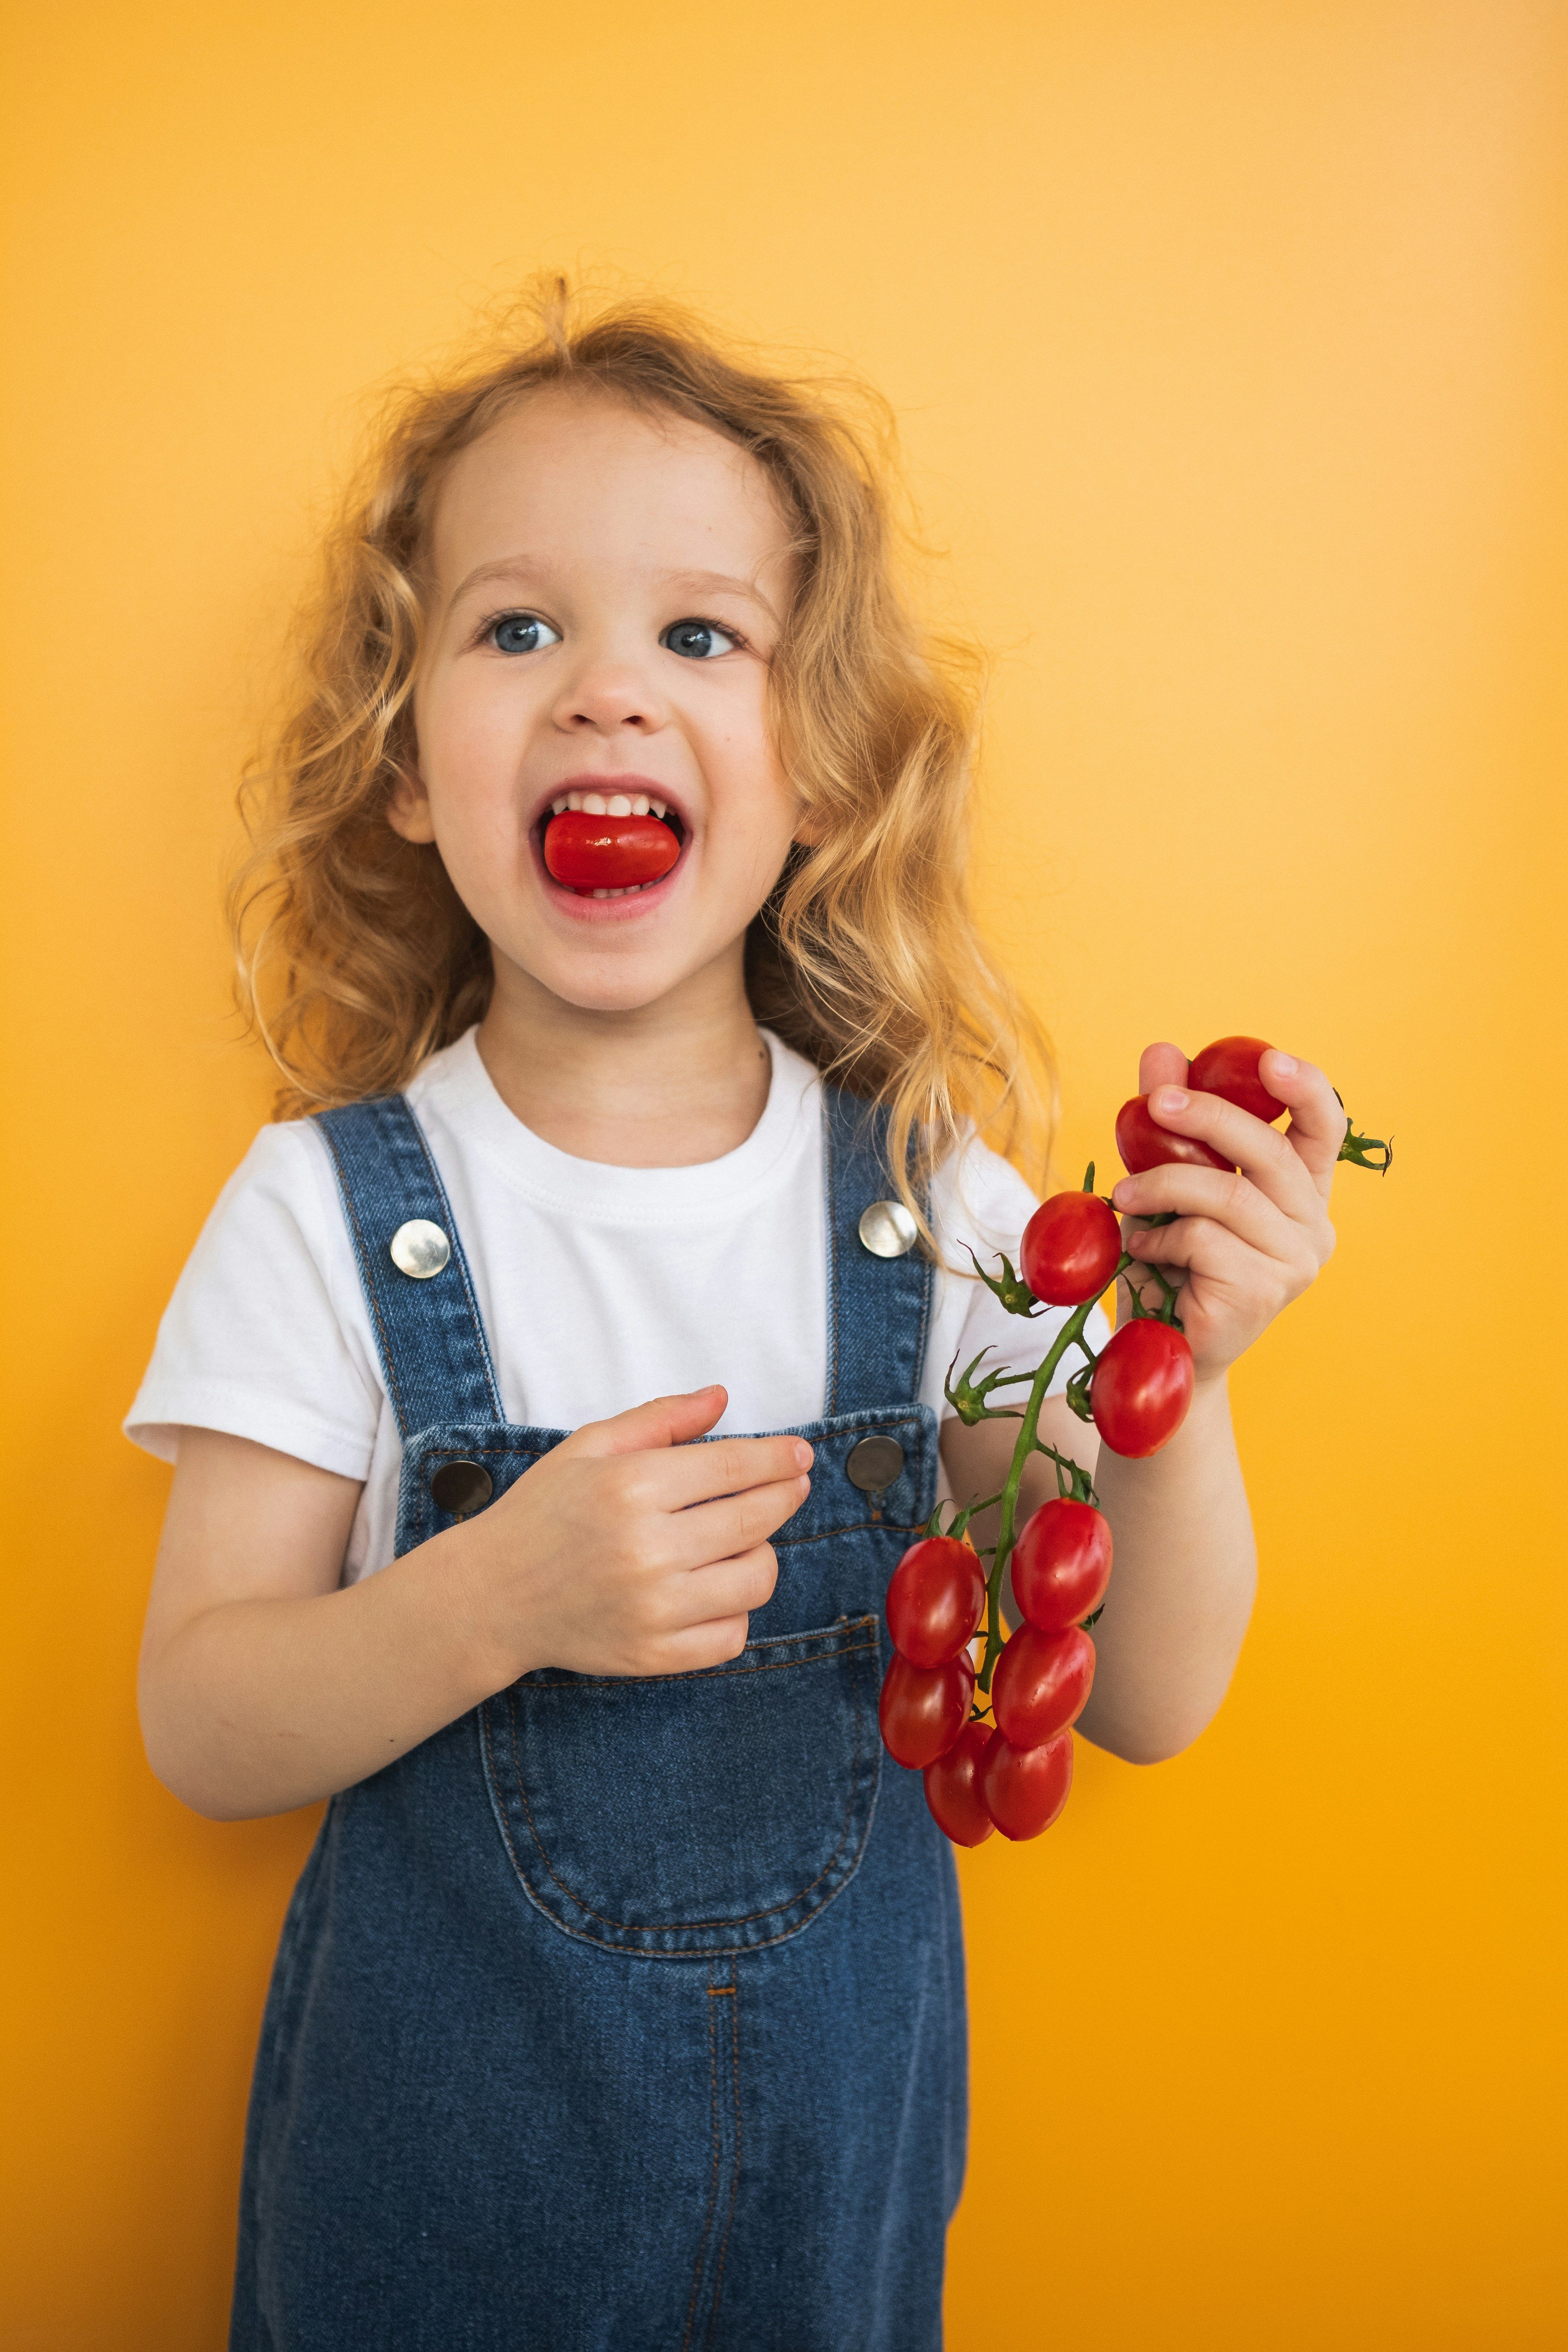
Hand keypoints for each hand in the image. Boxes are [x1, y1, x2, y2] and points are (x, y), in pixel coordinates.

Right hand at [456, 1385, 811, 1680]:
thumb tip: (721, 1397)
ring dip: (762, 1554)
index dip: (778, 1458)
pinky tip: (717, 1588)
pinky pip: (733, 1635)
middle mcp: (646, 1549)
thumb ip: (660, 1418)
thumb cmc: (543, 1512)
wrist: (493, 1597)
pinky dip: (737, 1610)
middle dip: (786, 1496)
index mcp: (630, 1488)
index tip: (799, 1455)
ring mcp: (653, 1608)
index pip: (734, 1467)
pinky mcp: (654, 1655)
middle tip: (791, 1485)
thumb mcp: (590, 1447)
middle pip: (755, 1519)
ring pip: (756, 1579)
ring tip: (742, 1540)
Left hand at [1107, 1041, 1341, 1384]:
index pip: (1326, 1128)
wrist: (1161, 1345)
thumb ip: (1171, 1121)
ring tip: (1124, 1197)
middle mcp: (1312, 1225)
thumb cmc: (1171, 1259)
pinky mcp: (1263, 1290)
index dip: (1307, 1089)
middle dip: (1209, 1116)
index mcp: (1302, 1191)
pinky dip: (1158, 1236)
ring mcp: (1294, 1261)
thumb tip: (1161, 1051)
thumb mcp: (1167, 1178)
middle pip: (1269, 1150)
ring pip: (1227, 1194)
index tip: (1270, 1060)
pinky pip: (1203, 1238)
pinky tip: (1142, 1250)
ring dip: (1162, 1186)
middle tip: (1156, 1104)